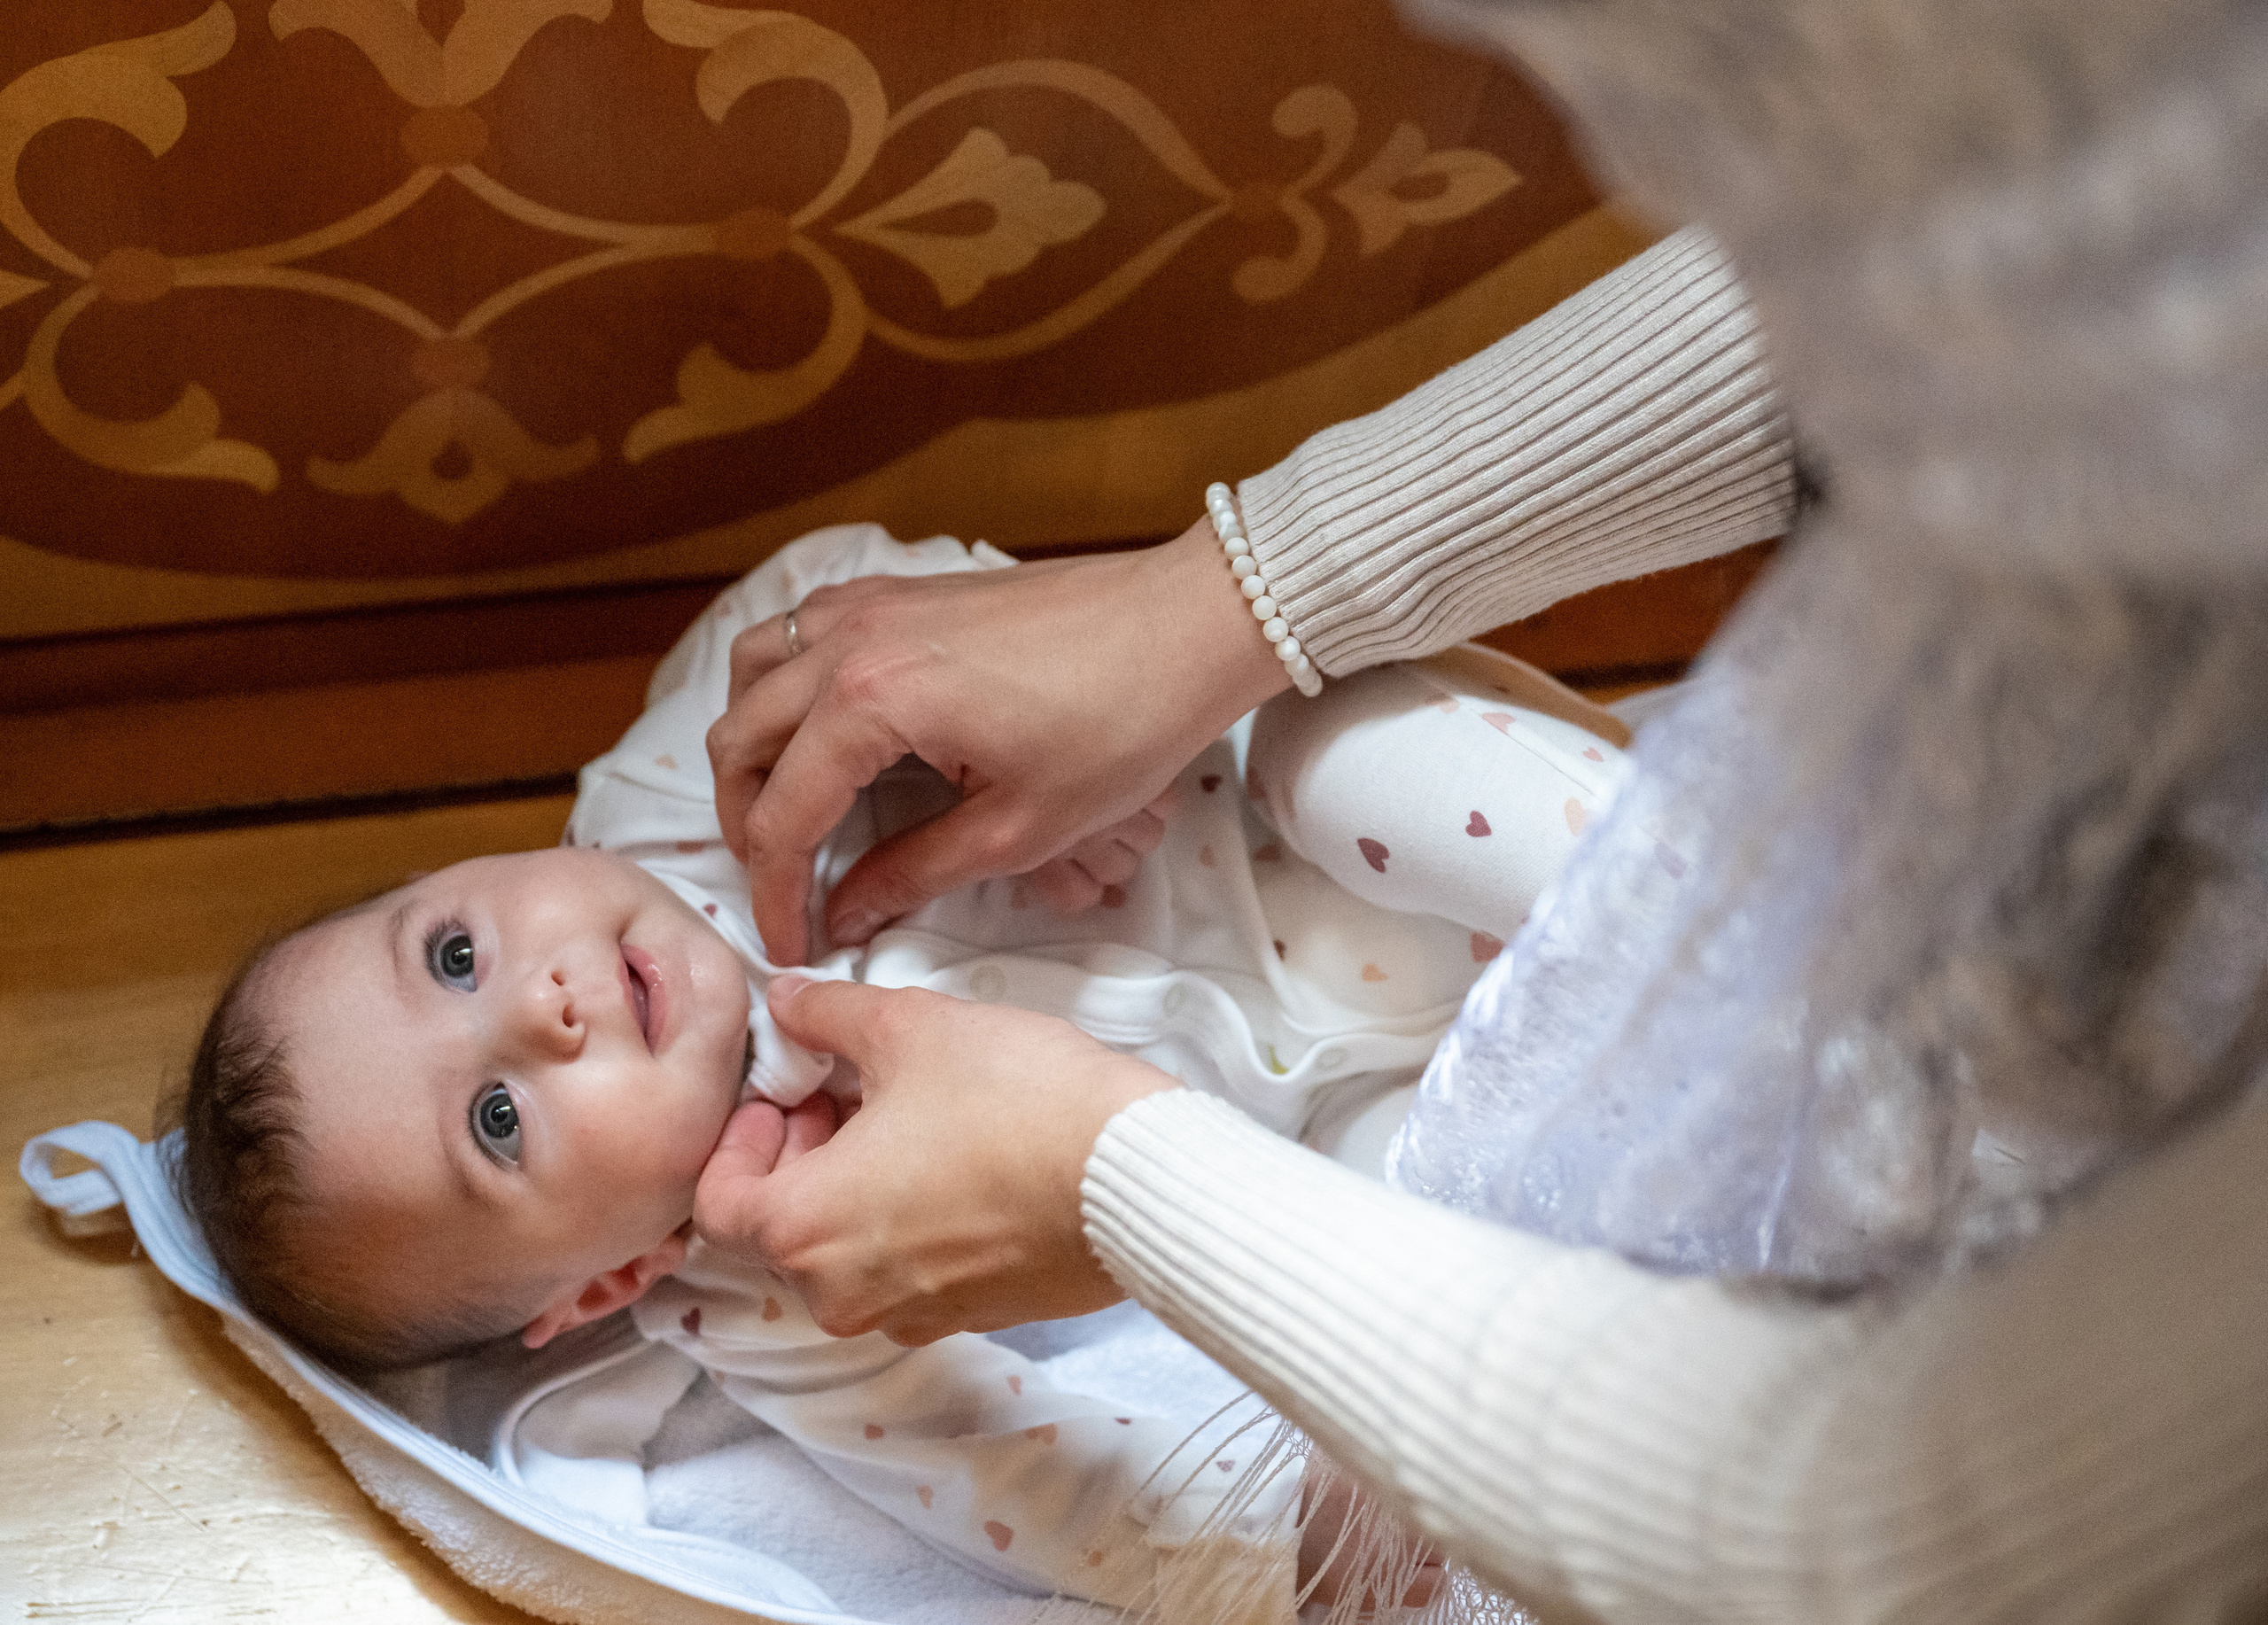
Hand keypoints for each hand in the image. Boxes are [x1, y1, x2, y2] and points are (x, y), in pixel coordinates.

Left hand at [694, 977, 1178, 1343]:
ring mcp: (913, 1313)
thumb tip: (789, 1003)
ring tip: (909, 1117)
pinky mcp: (975, 1314)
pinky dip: (909, 1222)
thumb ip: (827, 1016)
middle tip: (847, 1091)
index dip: (741, 1139)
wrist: (1132, 1174)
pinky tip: (958, 1158)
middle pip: (783, 1229)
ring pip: (847, 1253)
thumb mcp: (908, 1028)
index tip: (786, 1094)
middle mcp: (845, 1292)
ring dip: (855, 1188)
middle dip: (802, 1155)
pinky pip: (910, 1273)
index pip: (719, 1203)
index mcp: (805, 1231)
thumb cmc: (1016, 1104)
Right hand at [707, 518, 1288, 963]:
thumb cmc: (1123, 720)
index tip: (791, 942)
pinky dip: (782, 685)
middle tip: (781, 887)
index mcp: (872, 703)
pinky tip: (820, 731)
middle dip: (745, 825)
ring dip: (751, 746)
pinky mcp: (900, 590)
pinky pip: (799, 632)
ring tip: (785, 810)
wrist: (1186, 623)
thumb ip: (915, 873)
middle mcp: (851, 642)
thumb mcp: (1019, 828)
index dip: (775, 894)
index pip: (781, 816)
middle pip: (739, 740)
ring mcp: (872, 604)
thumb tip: (847, 912)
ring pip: (753, 673)